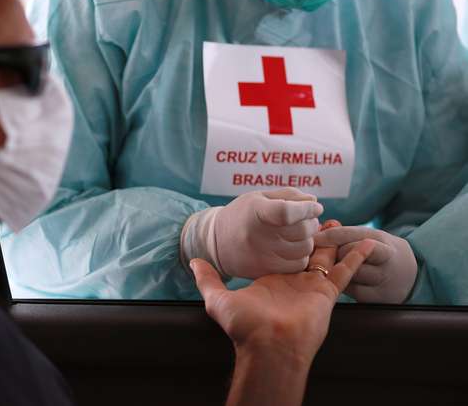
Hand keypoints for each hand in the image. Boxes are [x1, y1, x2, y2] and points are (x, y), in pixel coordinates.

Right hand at [181, 188, 323, 278]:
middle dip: (311, 222)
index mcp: (255, 212)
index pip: (286, 212)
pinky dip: (301, 255)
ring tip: (296, 234)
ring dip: (307, 240)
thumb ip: (288, 195)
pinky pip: (298, 264)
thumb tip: (314, 201)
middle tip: (305, 219)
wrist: (217, 242)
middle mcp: (258, 236)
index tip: (314, 207)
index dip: (306, 209)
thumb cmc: (243, 214)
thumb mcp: (259, 197)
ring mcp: (263, 256)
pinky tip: (290, 248)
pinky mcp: (267, 271)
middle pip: (302, 230)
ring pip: (305, 248)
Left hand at [190, 239, 374, 362]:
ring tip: (339, 222)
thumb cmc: (244, 327)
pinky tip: (368, 243)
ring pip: (326, 258)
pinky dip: (357, 257)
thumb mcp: (218, 299)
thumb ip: (207, 279)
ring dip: (333, 241)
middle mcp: (292, 282)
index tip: (287, 221)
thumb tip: (194, 261)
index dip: (284, 239)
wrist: (268, 346)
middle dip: (311, 236)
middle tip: (317, 216)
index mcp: (270, 281)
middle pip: (305, 253)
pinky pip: (345, 272)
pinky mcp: (326, 294)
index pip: (279, 255)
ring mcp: (310, 287)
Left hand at [313, 226, 417, 303]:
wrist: (414, 277)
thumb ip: (347, 234)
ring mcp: (383, 279)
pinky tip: (339, 282)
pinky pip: (352, 291)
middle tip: (317, 254)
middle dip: (331, 253)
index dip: (329, 235)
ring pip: (349, 273)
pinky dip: (343, 285)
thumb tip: (318, 227)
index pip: (350, 234)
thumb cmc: (380, 253)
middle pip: (348, 253)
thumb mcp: (371, 238)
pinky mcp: (379, 297)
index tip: (312, 237)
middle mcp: (385, 258)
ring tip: (327, 268)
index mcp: (380, 239)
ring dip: (335, 270)